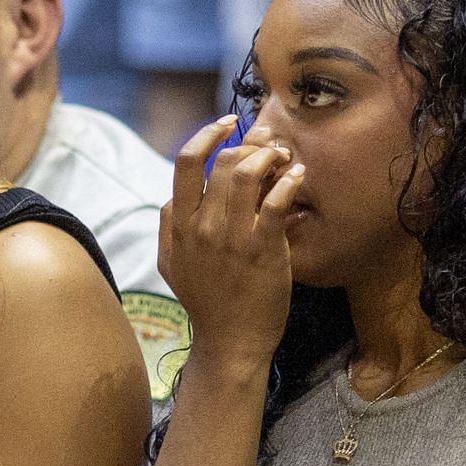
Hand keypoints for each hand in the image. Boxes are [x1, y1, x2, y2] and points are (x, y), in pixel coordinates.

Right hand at [158, 116, 303, 369]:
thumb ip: (168, 226)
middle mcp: (202, 225)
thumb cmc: (205, 302)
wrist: (230, 341)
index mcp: (179, 224)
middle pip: (222, 161)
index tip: (228, 125)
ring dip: (270, 156)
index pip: (185, 161)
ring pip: (247, 173)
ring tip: (284, 159)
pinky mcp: (263, 249)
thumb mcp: (170, 264)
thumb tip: (175, 196)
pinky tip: (297, 177)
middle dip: (250, 143)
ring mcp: (232, 236)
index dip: (208, 134)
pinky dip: (289, 181)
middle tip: (270, 144)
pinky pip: (276, 200)